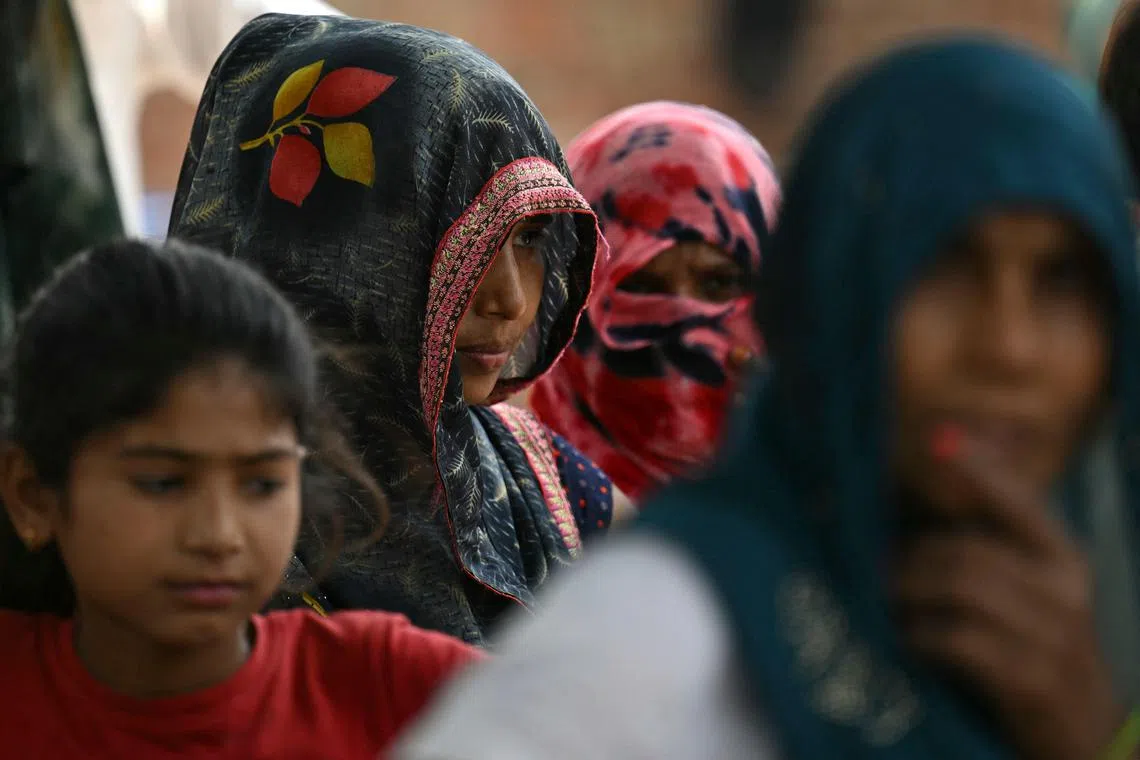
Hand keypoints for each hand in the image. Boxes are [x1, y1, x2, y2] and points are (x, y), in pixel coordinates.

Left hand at [893, 440, 1123, 759]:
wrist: (1082, 741)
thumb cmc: (1030, 652)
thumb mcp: (1021, 593)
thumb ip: (976, 546)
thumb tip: (914, 487)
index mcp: (1060, 558)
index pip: (1017, 500)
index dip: (979, 467)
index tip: (937, 438)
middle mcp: (1063, 590)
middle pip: (963, 550)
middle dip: (908, 559)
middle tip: (877, 571)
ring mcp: (1051, 636)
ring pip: (957, 587)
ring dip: (908, 595)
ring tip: (888, 606)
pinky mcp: (1030, 679)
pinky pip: (955, 639)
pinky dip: (919, 636)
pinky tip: (908, 643)